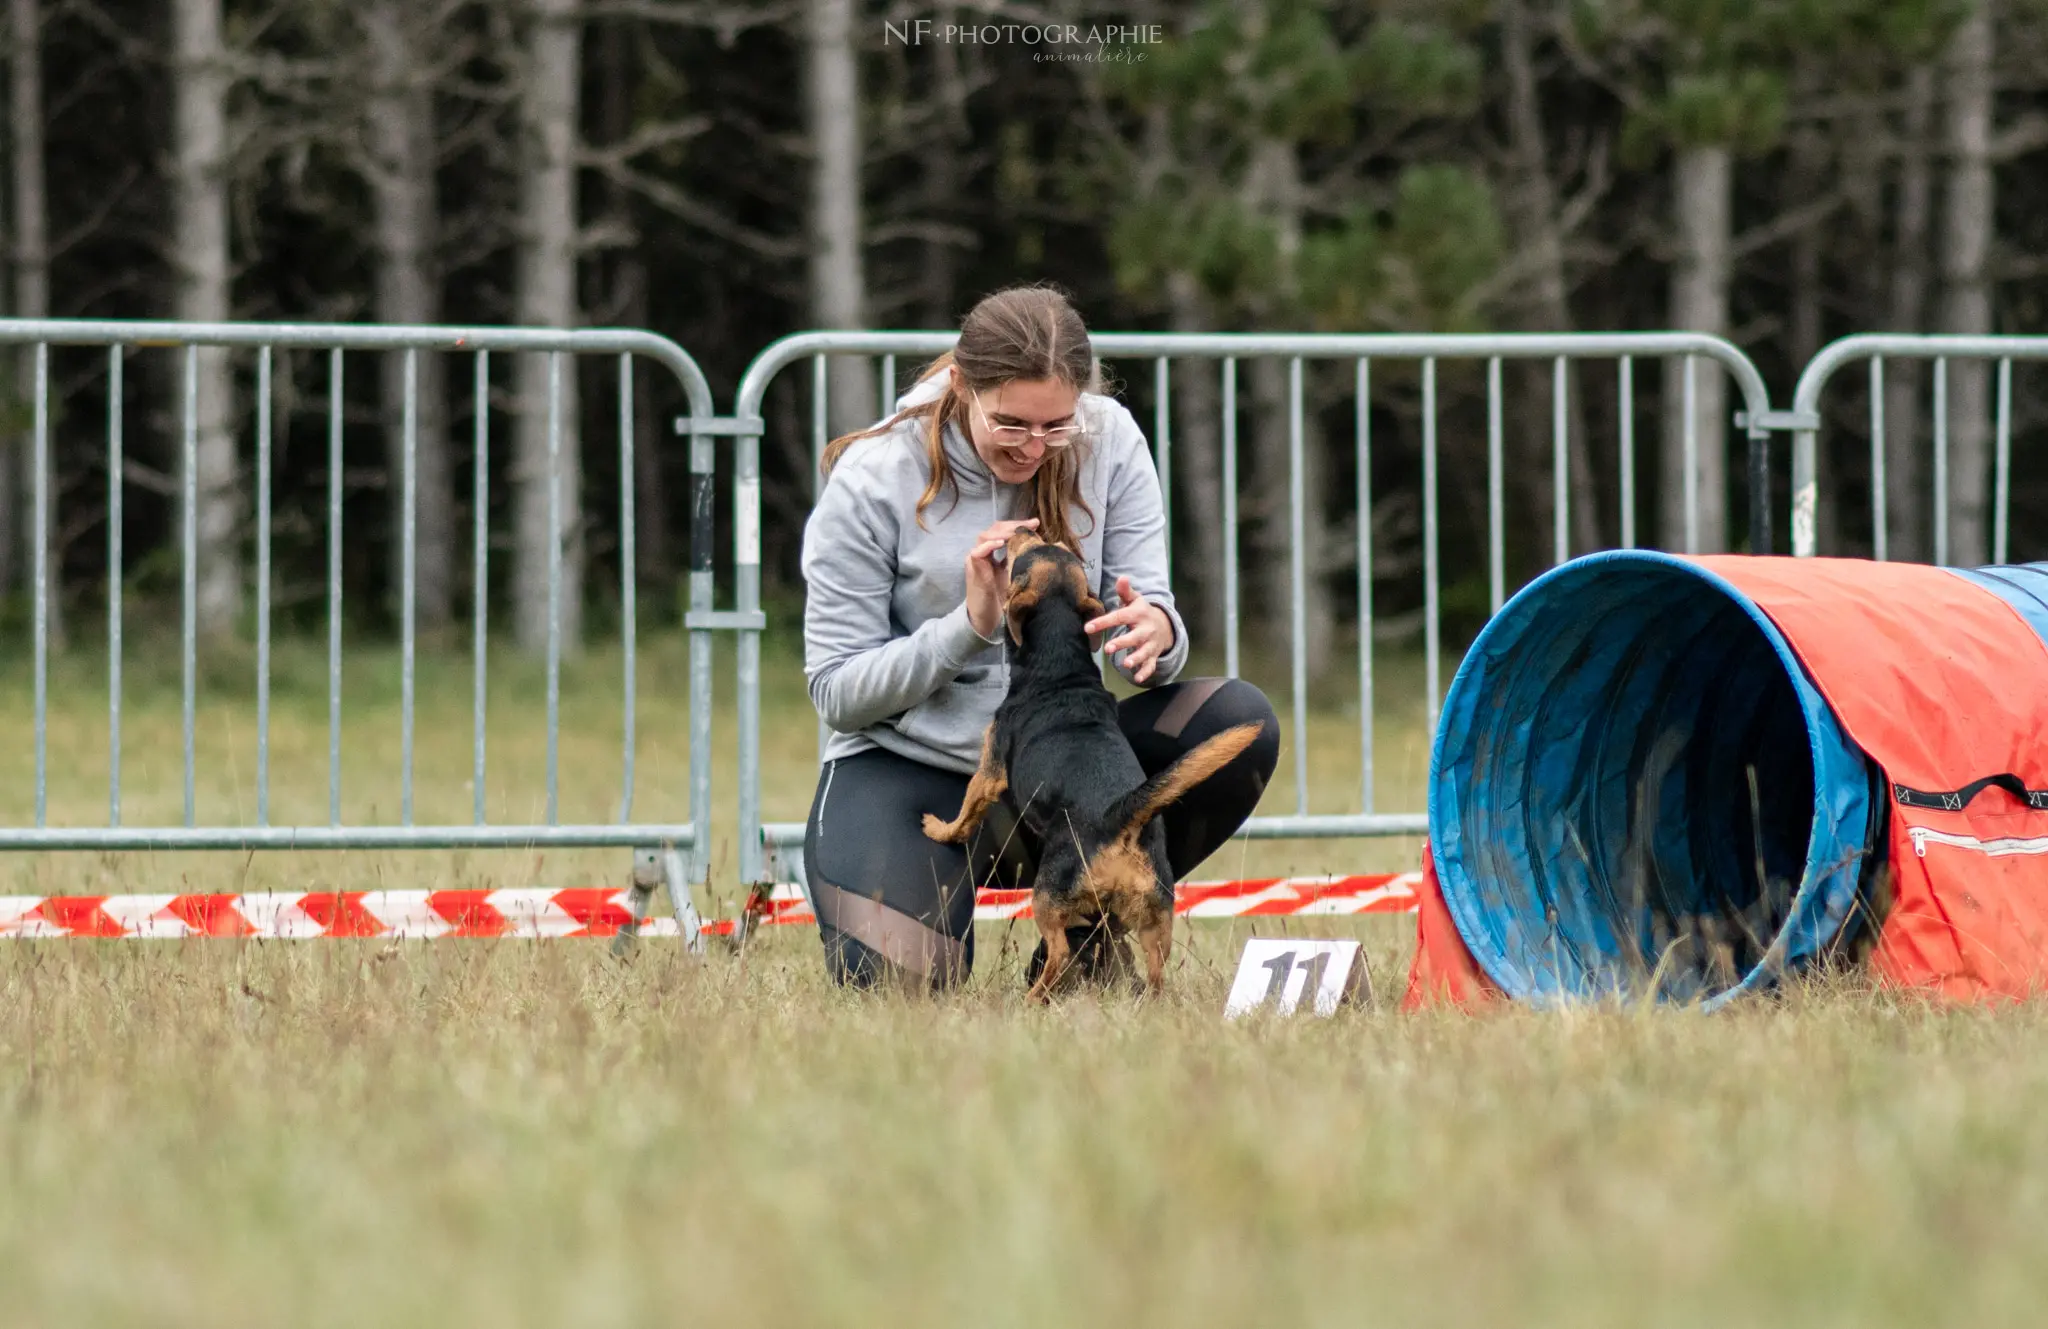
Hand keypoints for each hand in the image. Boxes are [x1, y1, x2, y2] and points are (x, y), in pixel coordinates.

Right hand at [965, 518, 1038, 639]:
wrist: (985, 617)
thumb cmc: (1000, 598)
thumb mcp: (1015, 574)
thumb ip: (1022, 561)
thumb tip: (1042, 551)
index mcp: (994, 552)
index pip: (1004, 530)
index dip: (1018, 525)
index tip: (1036, 523)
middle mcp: (984, 552)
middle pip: (995, 528)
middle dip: (1013, 525)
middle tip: (1030, 525)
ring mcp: (976, 559)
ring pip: (985, 536)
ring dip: (1002, 532)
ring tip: (1016, 533)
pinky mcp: (972, 568)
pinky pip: (977, 551)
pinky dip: (989, 545)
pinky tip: (1001, 543)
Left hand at [1084, 575, 1173, 682]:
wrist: (1165, 624)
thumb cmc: (1141, 612)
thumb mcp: (1135, 600)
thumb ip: (1125, 591)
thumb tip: (1121, 577)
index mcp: (1138, 614)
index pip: (1119, 617)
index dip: (1104, 622)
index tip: (1088, 628)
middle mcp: (1146, 630)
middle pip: (1134, 637)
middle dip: (1122, 642)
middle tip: (1108, 649)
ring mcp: (1150, 644)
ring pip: (1144, 652)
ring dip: (1136, 659)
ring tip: (1125, 664)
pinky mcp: (1153, 655)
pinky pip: (1150, 665)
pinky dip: (1145, 672)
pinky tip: (1137, 678)